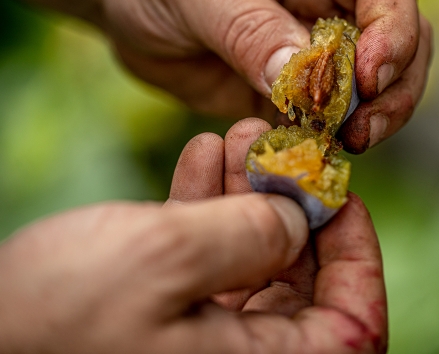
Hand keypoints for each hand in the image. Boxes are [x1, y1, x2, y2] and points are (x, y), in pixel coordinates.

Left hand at [0, 0, 431, 150]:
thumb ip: (248, 27)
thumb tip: (302, 81)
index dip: (394, 31)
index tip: (369, 79)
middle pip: (399, 40)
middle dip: (392, 89)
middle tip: (360, 132)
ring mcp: (312, 45)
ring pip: (370, 87)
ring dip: (365, 121)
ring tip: (336, 149)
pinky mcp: (286, 88)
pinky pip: (321, 118)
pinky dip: (321, 141)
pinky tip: (304, 158)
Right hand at [0, 118, 386, 352]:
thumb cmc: (50, 326)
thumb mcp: (162, 261)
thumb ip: (248, 235)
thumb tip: (298, 216)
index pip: (353, 327)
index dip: (358, 255)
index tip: (338, 193)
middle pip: (301, 284)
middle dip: (292, 206)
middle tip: (279, 146)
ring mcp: (198, 343)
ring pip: (252, 264)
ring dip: (246, 196)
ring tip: (238, 137)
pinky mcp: (163, 320)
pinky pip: (205, 262)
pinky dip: (206, 209)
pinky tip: (201, 158)